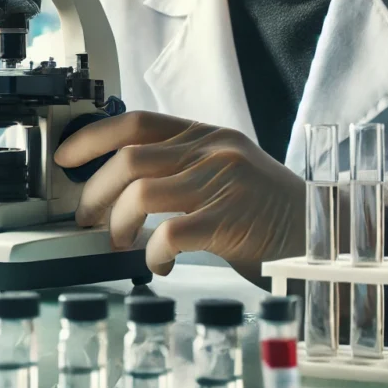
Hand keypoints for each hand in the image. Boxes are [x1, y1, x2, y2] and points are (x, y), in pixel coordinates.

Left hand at [53, 112, 304, 280]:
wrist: (322, 234)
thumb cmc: (264, 211)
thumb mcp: (222, 171)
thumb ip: (177, 167)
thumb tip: (117, 184)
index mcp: (204, 135)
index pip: (134, 122)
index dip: (91, 138)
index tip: (65, 159)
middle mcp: (212, 151)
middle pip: (128, 159)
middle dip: (94, 193)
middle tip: (87, 220)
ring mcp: (223, 183)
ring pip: (142, 192)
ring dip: (118, 224)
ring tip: (120, 244)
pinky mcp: (232, 220)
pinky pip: (172, 232)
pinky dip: (152, 253)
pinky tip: (156, 265)